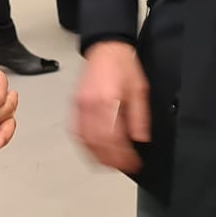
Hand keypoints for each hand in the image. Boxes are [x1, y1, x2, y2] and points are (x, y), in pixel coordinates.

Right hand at [71, 40, 149, 173]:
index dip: (122, 155)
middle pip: (97, 142)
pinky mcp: (75, 105)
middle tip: (122, 168)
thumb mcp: (139, 90)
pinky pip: (77, 131)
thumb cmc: (123, 65)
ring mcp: (80, 106)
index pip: (113, 137)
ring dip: (96, 156)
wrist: (106, 48)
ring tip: (109, 164)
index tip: (132, 164)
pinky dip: (85, 145)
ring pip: (84, 140)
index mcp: (108, 100)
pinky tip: (94, 151)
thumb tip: (140, 139)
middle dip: (110, 160)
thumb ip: (139, 117)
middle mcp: (90, 105)